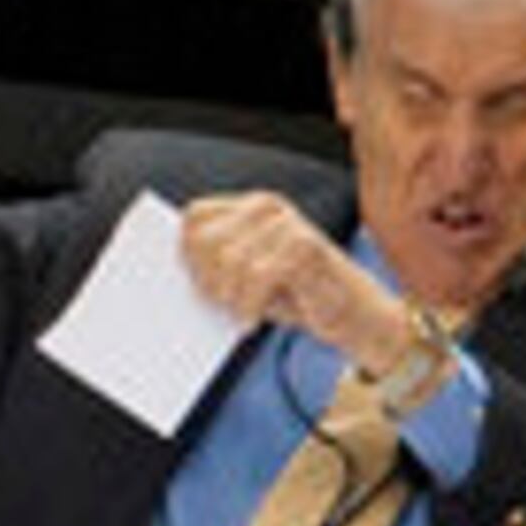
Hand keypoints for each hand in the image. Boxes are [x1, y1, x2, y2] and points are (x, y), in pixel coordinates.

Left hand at [175, 189, 422, 375]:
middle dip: (207, 279)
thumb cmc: (295, 295)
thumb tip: (171, 265)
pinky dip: (248, 305)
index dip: (188, 253)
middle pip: (205, 240)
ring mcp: (288, 223)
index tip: (201, 284)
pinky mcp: (304, 246)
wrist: (354, 316)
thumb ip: (216, 261)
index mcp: (250, 206)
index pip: (195, 217)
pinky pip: (256, 276)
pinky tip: (253, 319)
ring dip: (228, 297)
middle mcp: (268, 206)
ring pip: (228, 261)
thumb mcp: (247, 274)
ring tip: (242, 312)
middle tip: (224, 304)